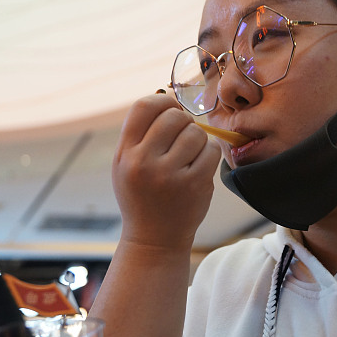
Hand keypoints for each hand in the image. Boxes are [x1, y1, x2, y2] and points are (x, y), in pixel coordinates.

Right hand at [112, 92, 220, 251]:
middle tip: (181, 136)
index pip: (143, 106)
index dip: (162, 101)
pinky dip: (209, 153)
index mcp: (125, 154)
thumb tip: (169, 98)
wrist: (154, 239)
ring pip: (196, 132)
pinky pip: (211, 150)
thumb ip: (141, 133)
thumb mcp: (126, 164)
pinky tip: (199, 165)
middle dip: (183, 121)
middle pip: (174, 116)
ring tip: (189, 154)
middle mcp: (144, 163)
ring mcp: (170, 175)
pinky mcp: (195, 185)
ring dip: (197, 139)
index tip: (170, 109)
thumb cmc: (142, 195)